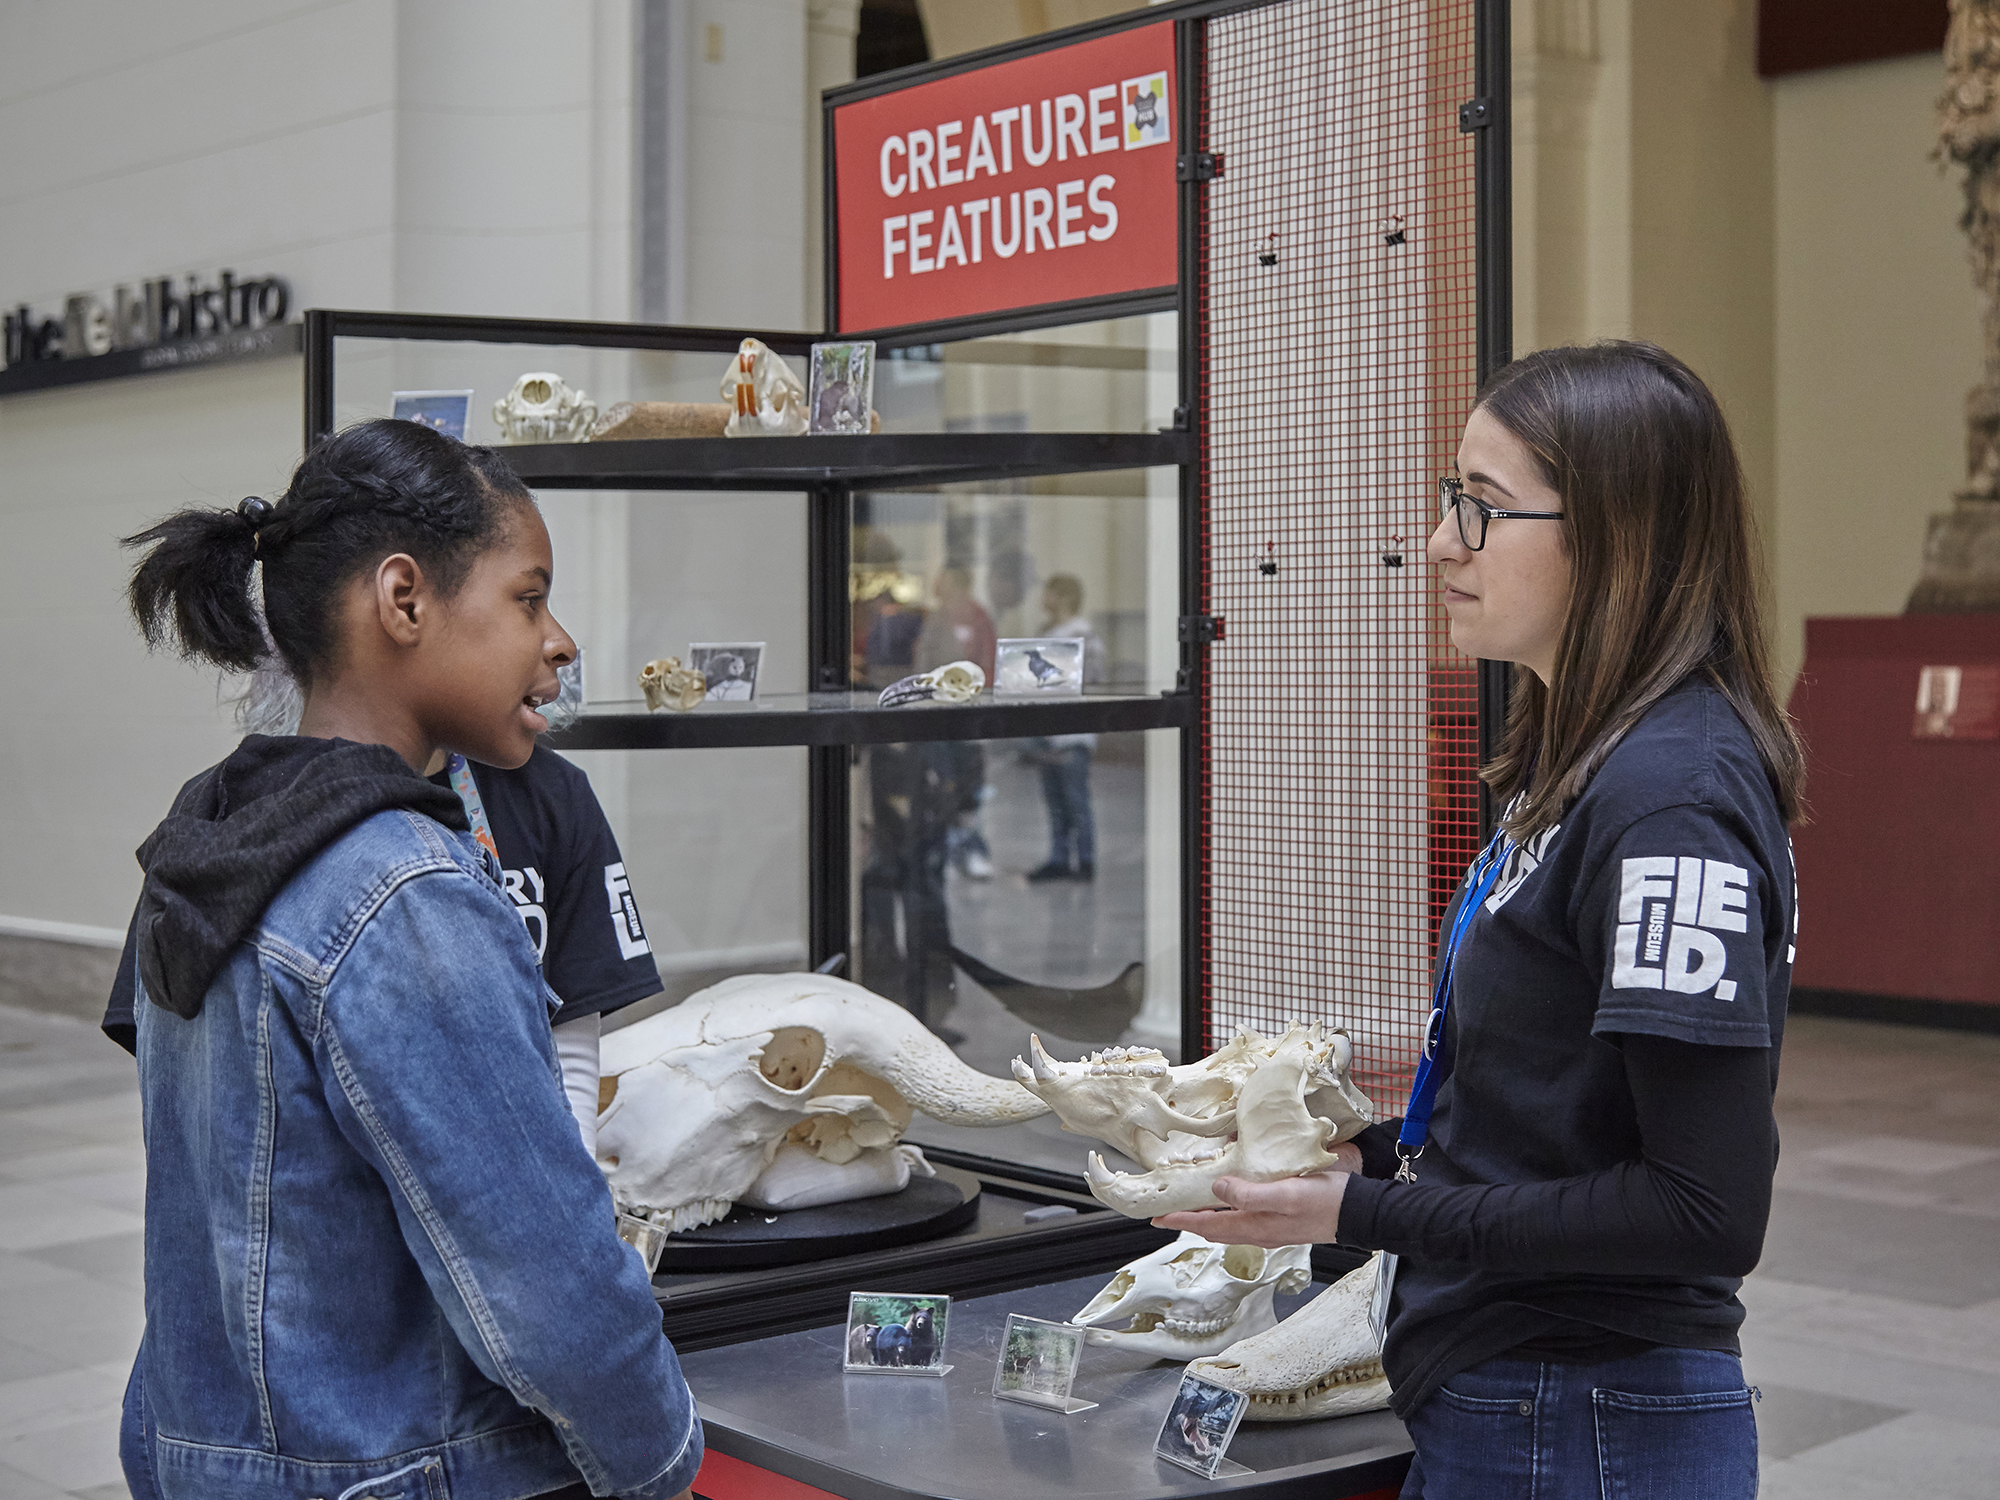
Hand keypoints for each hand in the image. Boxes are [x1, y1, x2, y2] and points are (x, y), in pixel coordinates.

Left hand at [1151, 1142, 1361, 1247]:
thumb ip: (1250, 1194)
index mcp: (1256, 1225)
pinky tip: (1231, 1196)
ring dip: (1208, 1215)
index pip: (1207, 1225)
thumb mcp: (1286, 1194)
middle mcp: (1259, 1230)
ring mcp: (1271, 1227)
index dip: (1180, 1220)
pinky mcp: (1282, 1219)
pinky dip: (1229, 1209)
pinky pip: (1244, 1217)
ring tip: (1192, 1204)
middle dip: (1189, 1220)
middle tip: (1168, 1211)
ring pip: (1228, 1224)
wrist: (1359, 1213)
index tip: (1157, 1216)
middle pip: (1214, 1228)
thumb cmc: (1326, 1203)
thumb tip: (1217, 1187)